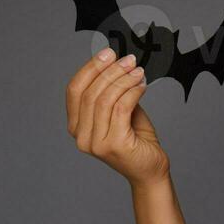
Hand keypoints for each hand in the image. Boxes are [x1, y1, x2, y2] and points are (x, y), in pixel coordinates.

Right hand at [65, 49, 168, 185]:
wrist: (149, 170)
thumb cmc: (135, 140)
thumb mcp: (119, 110)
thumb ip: (111, 91)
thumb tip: (113, 62)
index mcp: (76, 127)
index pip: (74, 90)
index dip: (90, 68)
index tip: (108, 53)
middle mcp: (81, 137)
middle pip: (90, 93)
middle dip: (110, 71)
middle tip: (128, 60)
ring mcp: (95, 143)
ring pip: (105, 99)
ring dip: (123, 80)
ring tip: (138, 71)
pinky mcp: (114, 145)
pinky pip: (121, 108)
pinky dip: (132, 92)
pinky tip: (142, 85)